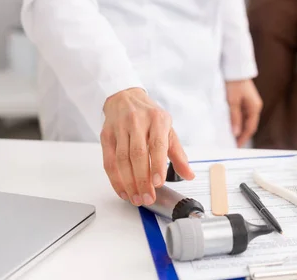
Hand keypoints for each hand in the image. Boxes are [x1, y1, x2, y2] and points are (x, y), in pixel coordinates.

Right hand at [101, 88, 194, 205]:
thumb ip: (178, 154)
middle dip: (142, 180)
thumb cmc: (149, 116)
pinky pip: (109, 161)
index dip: (157, 165)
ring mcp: (120, 128)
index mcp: (157, 119)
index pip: (157, 144)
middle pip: (138, 154)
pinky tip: (122, 190)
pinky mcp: (107, 135)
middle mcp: (137, 121)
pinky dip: (115, 179)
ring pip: (122, 159)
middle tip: (147, 198)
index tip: (158, 183)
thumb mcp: (168, 129)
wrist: (125, 97)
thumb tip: (189, 175)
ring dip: (128, 183)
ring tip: (136, 198)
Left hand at [225, 80, 262, 146]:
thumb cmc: (234, 83)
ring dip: (239, 127)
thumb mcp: (233, 102)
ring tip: (230, 135)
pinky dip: (237, 119)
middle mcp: (254, 106)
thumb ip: (235, 118)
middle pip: (249, 124)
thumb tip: (236, 133)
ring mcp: (250, 103)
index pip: (250, 128)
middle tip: (232, 143)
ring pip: (245, 119)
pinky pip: (242, 113)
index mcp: (255, 108)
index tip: (236, 146)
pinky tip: (230, 123)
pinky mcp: (245, 100)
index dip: (243, 138)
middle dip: (242, 134)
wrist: (235, 68)